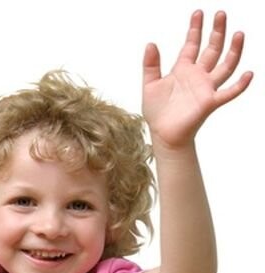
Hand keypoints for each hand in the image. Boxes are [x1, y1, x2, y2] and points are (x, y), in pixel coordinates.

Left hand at [142, 10, 252, 149]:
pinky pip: (229, 92)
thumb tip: (150, 43)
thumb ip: (150, 65)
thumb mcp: (150, 85)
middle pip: (212, 49)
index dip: (195, 29)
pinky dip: (240, 85)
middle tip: (221, 14)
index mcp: (183, 69)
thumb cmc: (157, 112)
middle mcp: (198, 75)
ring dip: (233, 50)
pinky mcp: (210, 102)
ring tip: (238, 33)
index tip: (198, 13)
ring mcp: (206, 88)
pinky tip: (249, 74)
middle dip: (217, 32)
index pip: (192, 44)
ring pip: (225, 65)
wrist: (162, 134)